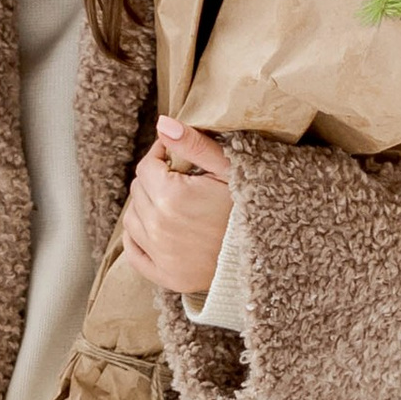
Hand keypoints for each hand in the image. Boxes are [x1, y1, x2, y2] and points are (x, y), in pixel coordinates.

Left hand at [120, 117, 236, 297]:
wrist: (268, 256)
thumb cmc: (251, 207)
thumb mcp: (230, 169)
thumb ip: (194, 145)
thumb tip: (162, 124)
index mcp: (173, 196)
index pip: (146, 167)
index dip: (160, 157)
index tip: (174, 156)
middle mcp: (159, 226)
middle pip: (138, 191)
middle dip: (154, 181)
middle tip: (179, 179)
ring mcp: (160, 254)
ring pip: (132, 218)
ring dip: (146, 206)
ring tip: (172, 203)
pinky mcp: (165, 275)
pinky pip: (133, 251)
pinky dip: (138, 237)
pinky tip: (156, 228)